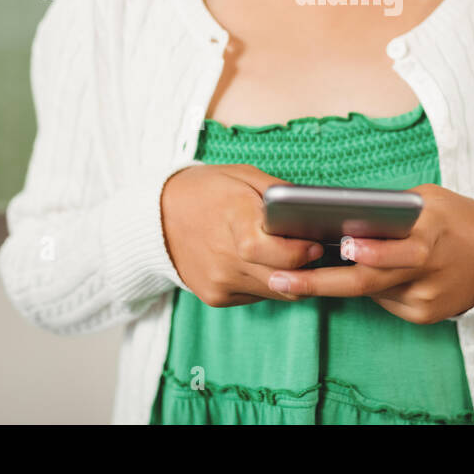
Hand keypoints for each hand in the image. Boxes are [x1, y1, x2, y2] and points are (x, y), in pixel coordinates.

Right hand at [160, 163, 322, 306]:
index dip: (303, 252)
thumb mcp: (245, 176)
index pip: (279, 253)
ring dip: (290, 278)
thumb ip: (279, 194)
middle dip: (305, 268)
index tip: (316, 243)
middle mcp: (226, 258)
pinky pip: (256, 296)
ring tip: (291, 256)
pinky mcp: (215, 297)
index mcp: (236, 221)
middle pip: (284, 278)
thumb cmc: (207, 190)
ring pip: (275, 291)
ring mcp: (219, 282)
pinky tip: (262, 263)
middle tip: (312, 251)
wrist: (157, 217)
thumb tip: (312, 210)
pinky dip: (267, 282)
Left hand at [265, 183, 473, 323]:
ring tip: (291, 277)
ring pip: (370, 291)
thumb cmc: (454, 220)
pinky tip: (348, 274)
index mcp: (431, 234)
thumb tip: (344, 215)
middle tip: (280, 280)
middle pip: (367, 281)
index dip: (369, 251)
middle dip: (318, 283)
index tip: (341, 245)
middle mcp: (426, 270)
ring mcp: (424, 298)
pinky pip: (384, 300)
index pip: (397, 248)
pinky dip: (367, 287)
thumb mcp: (430, 201)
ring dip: (335, 281)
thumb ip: (392, 211)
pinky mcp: (423, 316)